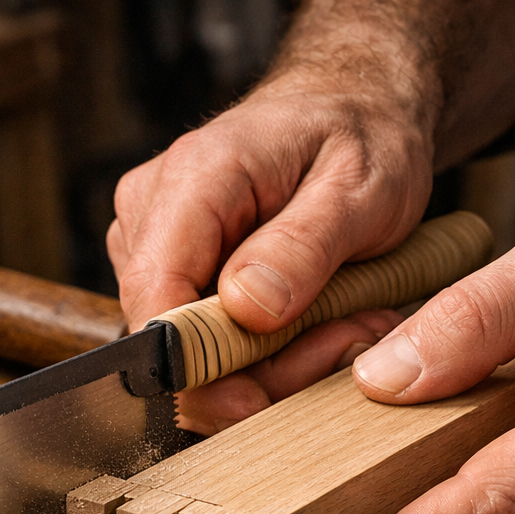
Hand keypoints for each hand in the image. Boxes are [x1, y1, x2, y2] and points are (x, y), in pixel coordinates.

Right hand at [107, 79, 433, 432]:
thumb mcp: (362, 187)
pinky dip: (266, 356)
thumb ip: (304, 246)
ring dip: (272, 364)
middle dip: (258, 369)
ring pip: (191, 352)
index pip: (153, 289)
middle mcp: (152, 211)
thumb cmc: (360, 137)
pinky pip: (206, 345)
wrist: (353, 111)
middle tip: (348, 338)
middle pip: (171, 335)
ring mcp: (154, 244)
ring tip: (345, 321)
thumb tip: (246, 309)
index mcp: (194, 177)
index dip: (193, 362)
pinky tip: (317, 324)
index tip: (255, 403)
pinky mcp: (173, 274)